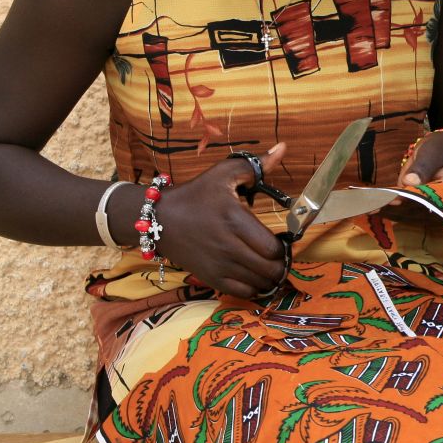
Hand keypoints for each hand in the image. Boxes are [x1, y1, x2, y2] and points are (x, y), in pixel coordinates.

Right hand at [153, 143, 290, 299]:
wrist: (158, 218)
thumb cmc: (196, 194)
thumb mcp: (223, 174)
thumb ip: (256, 165)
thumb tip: (283, 148)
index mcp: (234, 220)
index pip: (273, 247)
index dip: (285, 247)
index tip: (284, 239)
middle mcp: (228, 247)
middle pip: (270, 269)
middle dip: (281, 263)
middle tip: (280, 254)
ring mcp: (218, 266)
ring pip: (259, 283)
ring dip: (270, 276)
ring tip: (268, 264)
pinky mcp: (209, 277)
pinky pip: (242, 293)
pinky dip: (254, 287)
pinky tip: (253, 274)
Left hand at [378, 129, 442, 221]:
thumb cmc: (441, 148)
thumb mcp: (433, 151)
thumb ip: (423, 165)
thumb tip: (410, 182)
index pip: (434, 200)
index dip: (414, 201)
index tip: (394, 199)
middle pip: (420, 211)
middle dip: (397, 209)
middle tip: (374, 206)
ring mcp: (432, 210)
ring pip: (411, 215)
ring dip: (390, 213)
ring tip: (369, 208)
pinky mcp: (421, 210)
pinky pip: (405, 212)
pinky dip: (390, 210)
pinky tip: (372, 208)